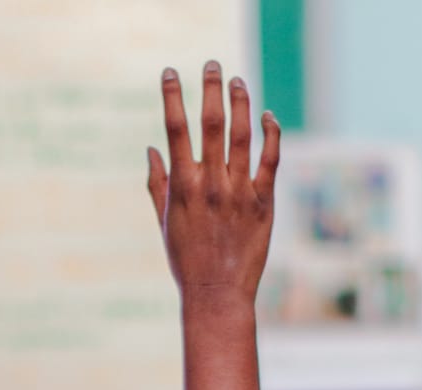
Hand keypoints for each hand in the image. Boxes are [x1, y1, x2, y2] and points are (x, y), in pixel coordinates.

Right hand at [147, 63, 280, 308]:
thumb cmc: (186, 259)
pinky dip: (271, 133)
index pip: (175, 130)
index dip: (172, 96)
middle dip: (210, 88)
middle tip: (212, 64)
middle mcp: (211, 185)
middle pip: (211, 124)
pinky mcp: (264, 202)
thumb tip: (151, 148)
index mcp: (183, 187)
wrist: (217, 293)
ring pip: (243, 135)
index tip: (169, 72)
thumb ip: (156, 182)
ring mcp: (239, 192)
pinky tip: (267, 116)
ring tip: (238, 81)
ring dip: (241, 103)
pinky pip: (271, 159)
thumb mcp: (164, 221)